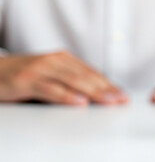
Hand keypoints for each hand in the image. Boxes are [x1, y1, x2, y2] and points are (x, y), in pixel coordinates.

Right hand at [0, 51, 127, 105]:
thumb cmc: (22, 76)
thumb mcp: (49, 75)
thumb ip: (68, 82)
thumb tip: (94, 97)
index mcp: (63, 59)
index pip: (92, 73)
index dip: (109, 84)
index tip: (123, 95)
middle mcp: (54, 60)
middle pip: (86, 76)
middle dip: (107, 89)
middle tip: (122, 99)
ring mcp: (40, 69)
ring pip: (73, 81)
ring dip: (94, 92)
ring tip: (109, 101)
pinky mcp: (26, 80)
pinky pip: (50, 89)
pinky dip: (67, 96)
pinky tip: (80, 102)